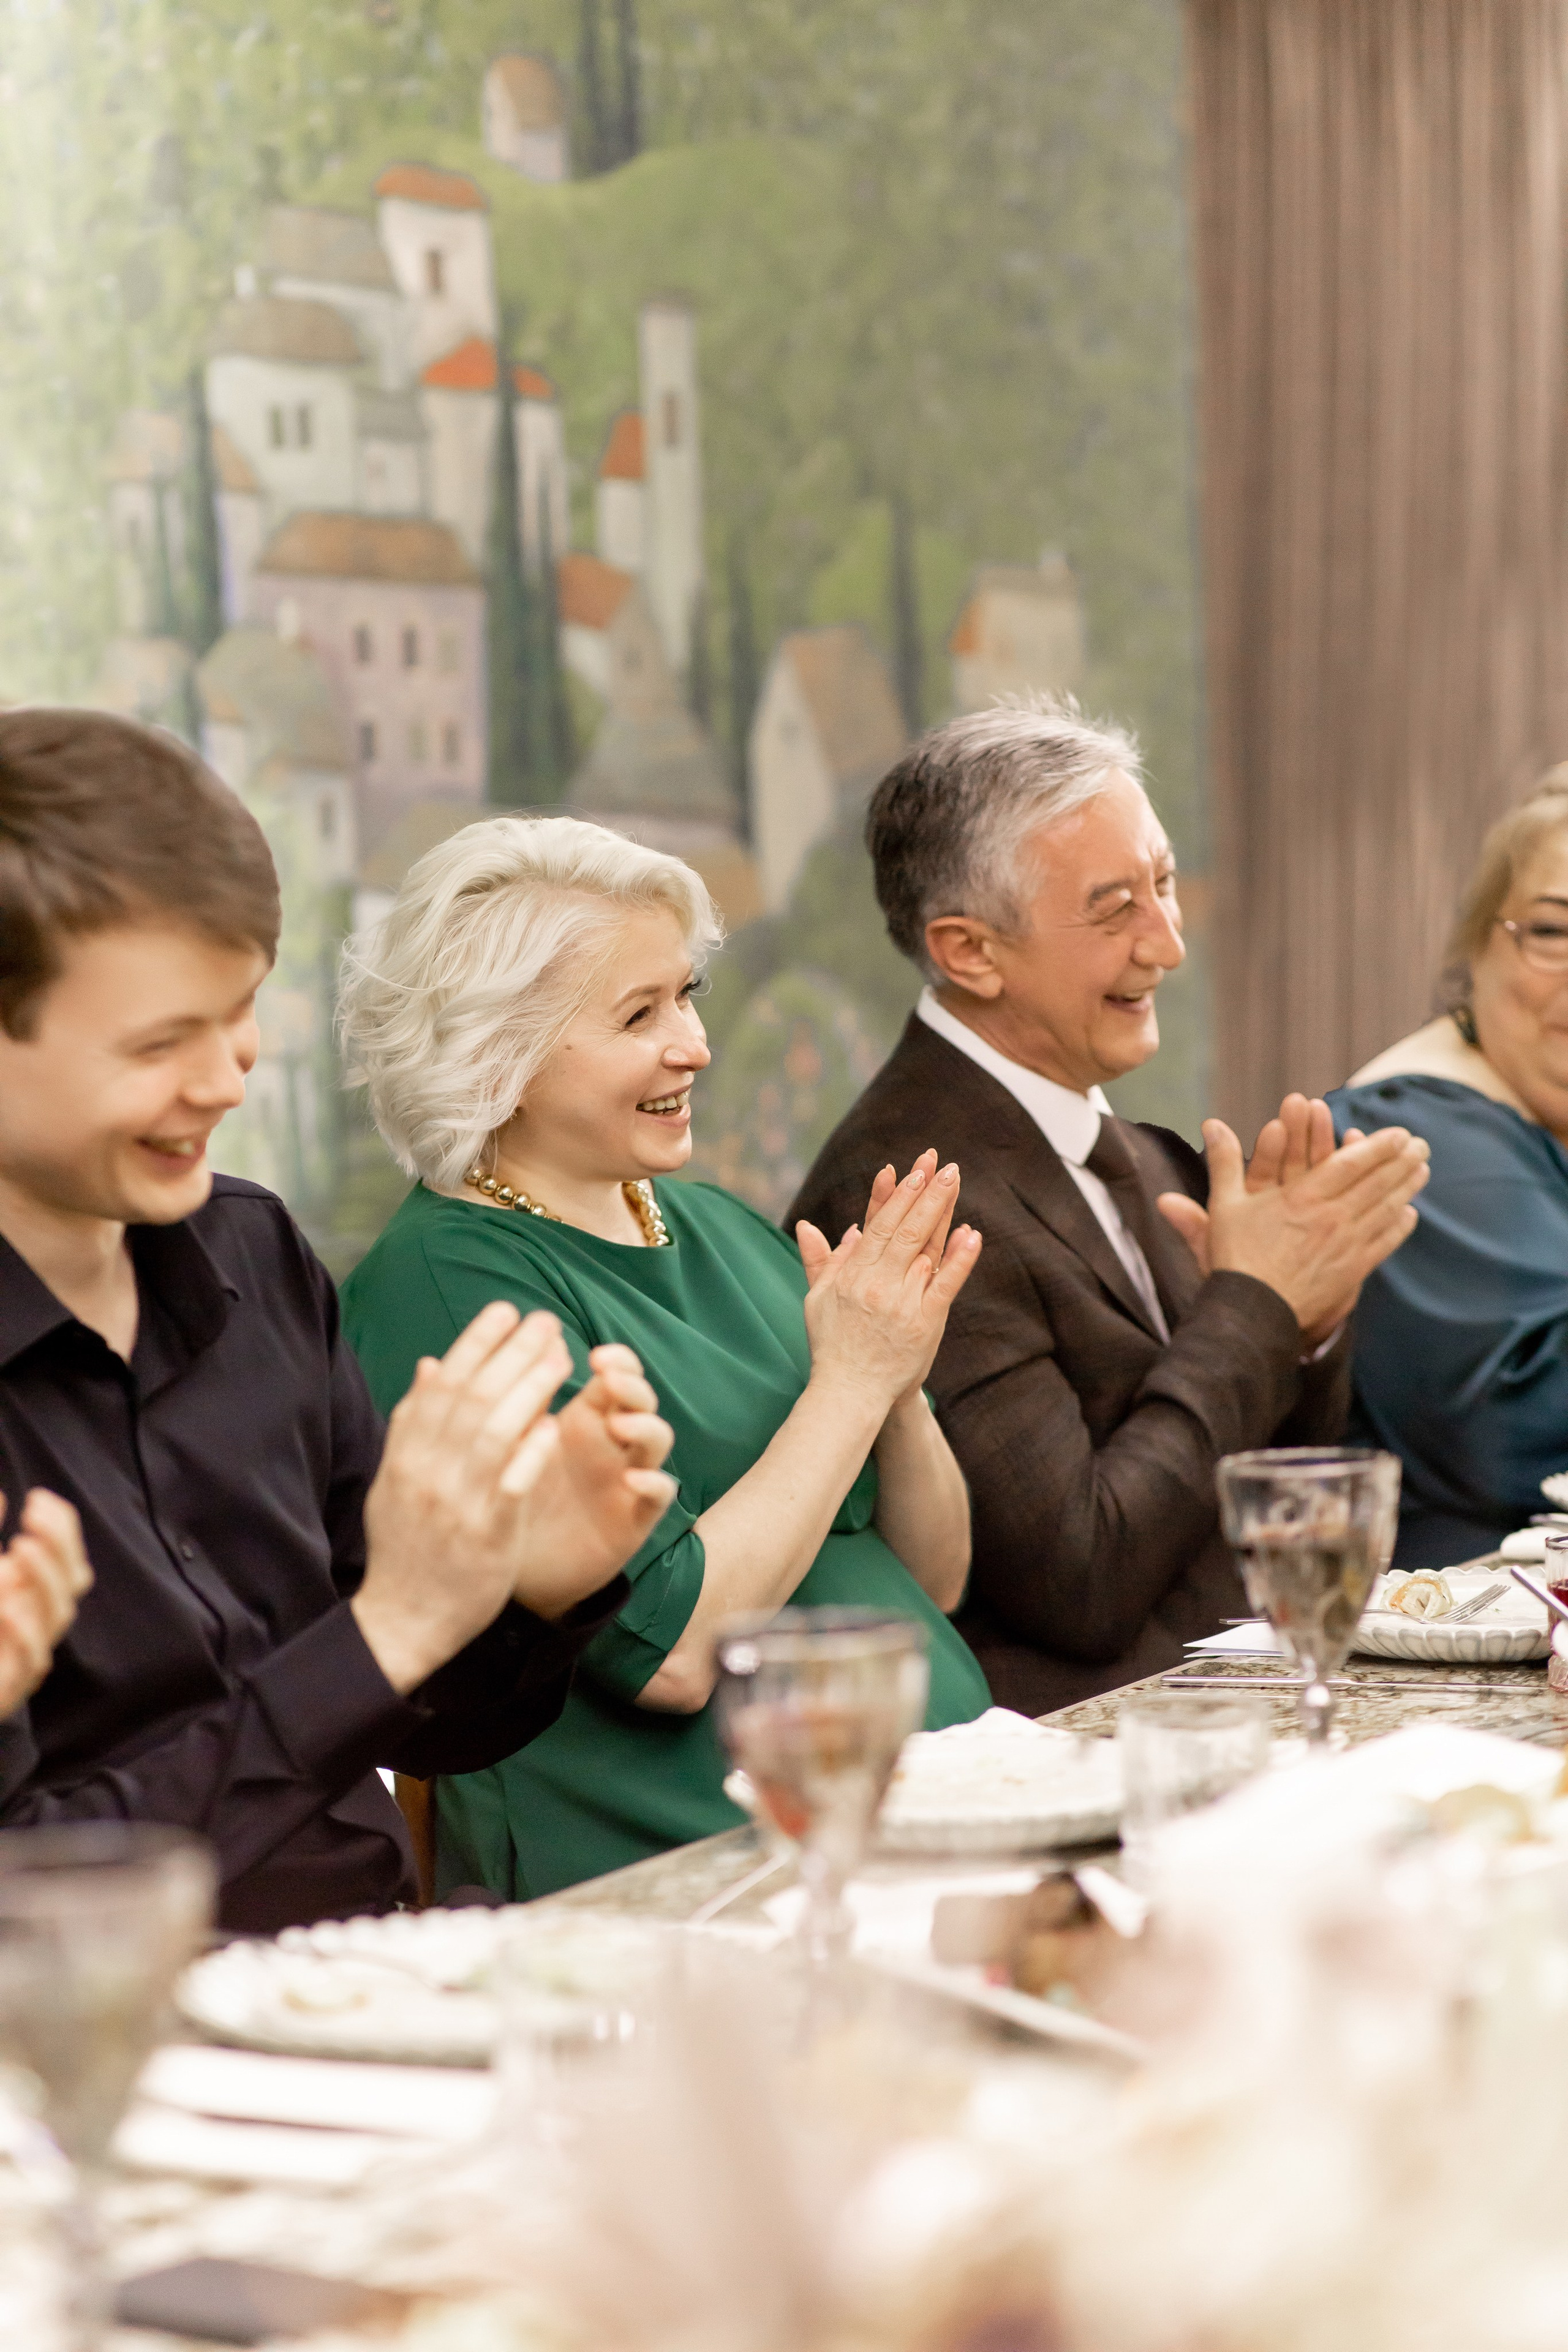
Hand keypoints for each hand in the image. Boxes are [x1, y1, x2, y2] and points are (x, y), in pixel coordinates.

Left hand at [0, 1490, 91, 1716]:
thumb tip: (1, 1496)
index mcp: (33, 1597)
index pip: (68, 1557)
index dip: (62, 1527)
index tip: (38, 1499)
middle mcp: (37, 1622)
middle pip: (72, 1581)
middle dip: (59, 1545)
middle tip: (32, 1517)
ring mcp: (27, 1653)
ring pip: (58, 1615)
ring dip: (45, 1579)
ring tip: (22, 1548)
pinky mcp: (11, 1686)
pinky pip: (32, 1660)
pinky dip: (23, 1631)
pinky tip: (7, 1606)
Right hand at [355, 1302, 576, 1694]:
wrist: (402, 1620)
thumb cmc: (405, 1546)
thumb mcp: (396, 1478)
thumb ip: (414, 1421)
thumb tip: (432, 1363)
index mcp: (406, 1455)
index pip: (443, 1384)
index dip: (476, 1342)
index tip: (506, 1309)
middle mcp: (427, 1472)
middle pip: (472, 1398)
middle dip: (511, 1352)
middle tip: (546, 1321)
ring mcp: (456, 1503)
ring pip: (494, 1432)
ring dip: (529, 1389)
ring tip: (562, 1357)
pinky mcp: (486, 1536)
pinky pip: (511, 1486)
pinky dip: (531, 1452)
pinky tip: (556, 1425)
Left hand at [502, 1342, 676, 1610]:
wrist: (522, 1573)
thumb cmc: (507, 1503)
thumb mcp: (494, 1453)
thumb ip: (481, 1411)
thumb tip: (432, 1363)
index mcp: (582, 1418)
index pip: (610, 1373)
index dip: (610, 1357)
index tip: (588, 1351)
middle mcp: (610, 1442)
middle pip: (638, 1397)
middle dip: (629, 1380)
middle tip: (607, 1373)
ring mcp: (626, 1477)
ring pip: (657, 1438)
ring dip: (644, 1425)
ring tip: (618, 1424)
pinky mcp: (635, 1517)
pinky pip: (658, 1495)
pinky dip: (654, 1482)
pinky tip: (634, 1479)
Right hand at [795, 1150, 980, 1418]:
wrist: (850, 1392)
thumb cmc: (832, 1345)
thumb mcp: (817, 1300)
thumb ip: (821, 1261)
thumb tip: (811, 1225)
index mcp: (851, 1276)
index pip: (877, 1226)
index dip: (894, 1196)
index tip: (909, 1170)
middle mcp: (876, 1284)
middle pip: (903, 1229)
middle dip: (923, 1192)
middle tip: (939, 1162)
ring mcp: (902, 1302)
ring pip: (925, 1249)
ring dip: (941, 1212)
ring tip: (954, 1179)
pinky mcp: (925, 1323)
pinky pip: (946, 1284)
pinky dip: (959, 1258)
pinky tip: (972, 1233)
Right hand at [1162, 1118, 1427, 1341]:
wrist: (1252, 1312)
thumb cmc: (1235, 1257)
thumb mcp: (1224, 1205)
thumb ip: (1223, 1162)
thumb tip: (1211, 1124)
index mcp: (1303, 1197)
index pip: (1350, 1164)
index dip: (1378, 1147)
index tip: (1398, 1133)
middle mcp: (1331, 1217)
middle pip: (1376, 1183)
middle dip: (1401, 1161)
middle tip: (1422, 1145)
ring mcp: (1346, 1245)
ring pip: (1385, 1210)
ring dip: (1407, 1188)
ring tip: (1422, 1170)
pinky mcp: (1352, 1271)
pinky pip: (1383, 1244)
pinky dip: (1399, 1227)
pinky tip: (1409, 1214)